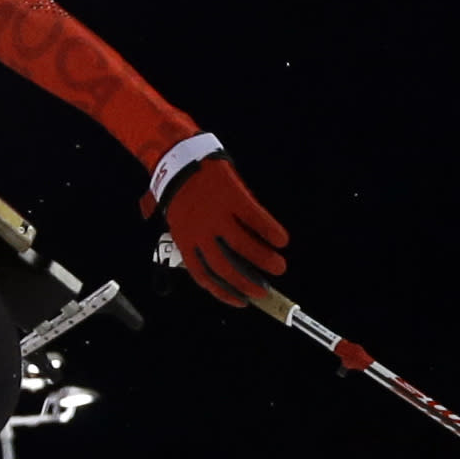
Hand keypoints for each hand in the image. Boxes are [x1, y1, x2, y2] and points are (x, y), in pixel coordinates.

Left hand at [148, 155, 285, 307]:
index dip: (224, 293)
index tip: (242, 301)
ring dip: (264, 259)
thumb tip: (217, 265)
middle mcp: (200, 230)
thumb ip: (193, 243)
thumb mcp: (178, 221)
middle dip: (247, 282)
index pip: (204, 276)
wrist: (177, 157)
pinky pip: (255, 219)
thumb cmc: (179, 191)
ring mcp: (216, 213)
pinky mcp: (232, 196)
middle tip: (264, 290)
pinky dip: (270, 231)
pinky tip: (282, 240)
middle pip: (226, 266)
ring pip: (243, 246)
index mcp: (185, 240)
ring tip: (279, 266)